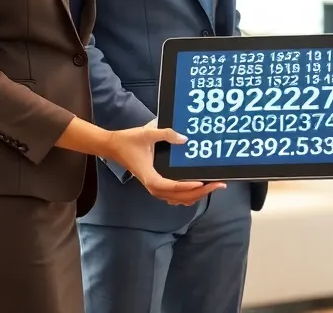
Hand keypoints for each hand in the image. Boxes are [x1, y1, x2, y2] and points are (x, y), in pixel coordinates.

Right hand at [108, 121, 224, 205]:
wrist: (113, 147)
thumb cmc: (129, 141)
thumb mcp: (147, 133)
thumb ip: (166, 134)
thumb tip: (185, 138)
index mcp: (150, 176)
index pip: (171, 187)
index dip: (186, 187)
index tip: (202, 183)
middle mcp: (153, 186)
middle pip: (179, 197)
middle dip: (200, 192)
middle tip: (219, 184)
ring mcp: (155, 187)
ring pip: (178, 199)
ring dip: (196, 195)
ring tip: (212, 187)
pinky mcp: (156, 185)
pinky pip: (174, 196)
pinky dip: (187, 195)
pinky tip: (198, 189)